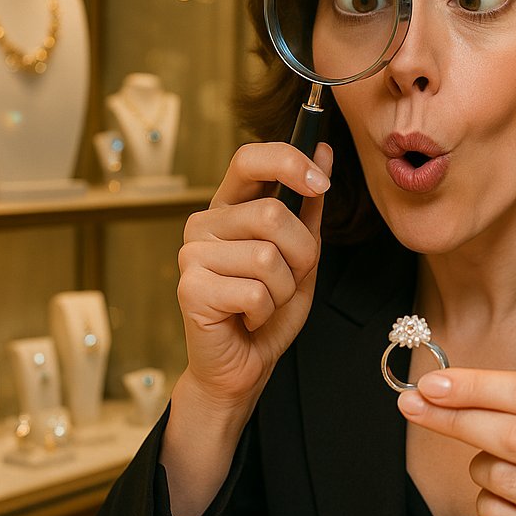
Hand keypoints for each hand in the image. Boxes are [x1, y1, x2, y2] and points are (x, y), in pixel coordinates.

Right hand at [175, 141, 331, 420]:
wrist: (243, 365)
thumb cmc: (269, 308)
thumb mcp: (301, 253)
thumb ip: (309, 205)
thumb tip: (325, 151)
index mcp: (229, 207)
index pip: (249, 158)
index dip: (288, 162)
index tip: (321, 182)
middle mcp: (204, 224)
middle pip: (272, 215)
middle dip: (300, 255)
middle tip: (285, 280)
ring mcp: (192, 255)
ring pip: (268, 258)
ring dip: (283, 289)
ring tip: (263, 303)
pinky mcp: (190, 289)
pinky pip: (254, 292)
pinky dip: (265, 312)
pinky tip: (247, 318)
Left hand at [397, 368, 515, 515]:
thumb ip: (501, 406)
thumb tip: (433, 389)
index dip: (479, 385)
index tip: (432, 383)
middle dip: (457, 418)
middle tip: (413, 406)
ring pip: (501, 475)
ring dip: (479, 470)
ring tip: (496, 477)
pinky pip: (495, 513)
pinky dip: (486, 505)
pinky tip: (507, 510)